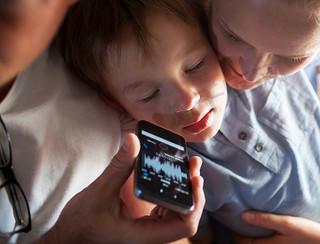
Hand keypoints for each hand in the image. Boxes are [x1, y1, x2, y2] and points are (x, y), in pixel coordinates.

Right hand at [38, 133, 204, 243]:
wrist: (69, 237)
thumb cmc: (80, 222)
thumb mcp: (98, 192)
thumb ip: (118, 167)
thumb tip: (133, 140)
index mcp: (143, 234)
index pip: (184, 225)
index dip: (195, 203)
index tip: (195, 179)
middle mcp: (150, 235)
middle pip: (186, 217)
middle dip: (194, 191)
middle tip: (194, 166)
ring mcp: (149, 231)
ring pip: (179, 213)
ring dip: (186, 191)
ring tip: (189, 166)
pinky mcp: (146, 224)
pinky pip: (167, 210)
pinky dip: (173, 193)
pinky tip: (173, 177)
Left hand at [233, 212, 319, 243]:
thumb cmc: (308, 232)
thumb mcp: (286, 222)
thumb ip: (264, 219)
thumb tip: (243, 215)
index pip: (244, 243)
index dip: (236, 233)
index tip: (233, 222)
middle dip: (242, 239)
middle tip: (238, 225)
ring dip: (252, 241)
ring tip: (249, 229)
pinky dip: (262, 242)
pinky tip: (265, 233)